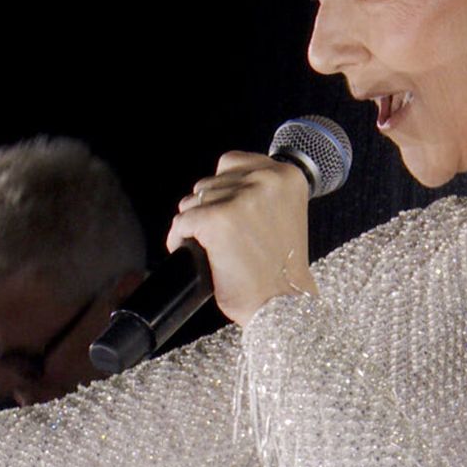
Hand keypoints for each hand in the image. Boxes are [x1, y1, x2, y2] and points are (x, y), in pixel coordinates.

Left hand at [166, 151, 316, 323]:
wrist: (283, 303)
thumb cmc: (281, 267)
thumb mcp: (283, 213)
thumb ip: (257, 191)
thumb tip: (215, 185)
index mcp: (287, 175)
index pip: (231, 162)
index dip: (222, 189)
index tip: (227, 211)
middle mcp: (266, 180)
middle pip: (208, 183)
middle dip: (207, 209)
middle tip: (222, 238)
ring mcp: (241, 199)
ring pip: (192, 202)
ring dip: (194, 225)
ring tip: (213, 247)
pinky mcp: (217, 220)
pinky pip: (181, 223)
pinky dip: (179, 240)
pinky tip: (195, 254)